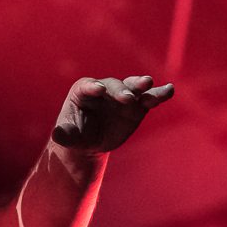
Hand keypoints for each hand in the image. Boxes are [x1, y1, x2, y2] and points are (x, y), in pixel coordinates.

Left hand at [51, 76, 174, 153]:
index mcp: (83, 91)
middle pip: (113, 85)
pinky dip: (159, 94)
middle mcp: (104, 89)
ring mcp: (122, 96)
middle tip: (128, 98)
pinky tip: (169, 90)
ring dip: (141, 85)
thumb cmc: (76, 134)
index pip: (87, 86)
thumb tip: (57, 135)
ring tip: (149, 84)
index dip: (92, 87)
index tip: (98, 90)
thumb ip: (64, 134)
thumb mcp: (68, 137)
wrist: (91, 142)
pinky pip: (148, 99)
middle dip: (121, 90)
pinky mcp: (137, 107)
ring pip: (133, 87)